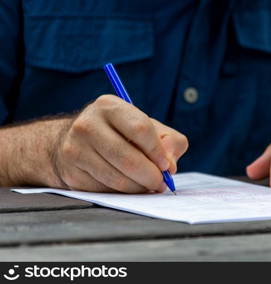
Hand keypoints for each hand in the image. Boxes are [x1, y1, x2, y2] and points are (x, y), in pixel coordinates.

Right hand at [52, 95, 188, 192]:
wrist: (73, 141)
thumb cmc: (120, 133)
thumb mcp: (146, 127)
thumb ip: (168, 141)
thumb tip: (169, 166)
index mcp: (109, 106)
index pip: (141, 129)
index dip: (158, 151)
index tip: (166, 165)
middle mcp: (88, 125)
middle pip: (128, 158)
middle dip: (151, 176)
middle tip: (160, 183)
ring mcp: (76, 149)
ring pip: (117, 179)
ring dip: (138, 188)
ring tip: (147, 185)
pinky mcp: (72, 172)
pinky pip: (105, 190)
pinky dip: (122, 193)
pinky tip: (128, 186)